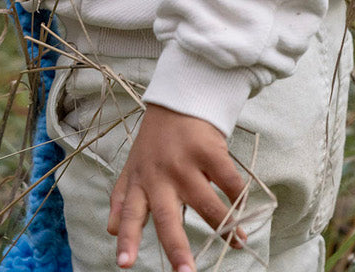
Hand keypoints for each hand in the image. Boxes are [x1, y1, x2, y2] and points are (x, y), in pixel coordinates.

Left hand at [107, 103, 246, 271]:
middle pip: (168, 218)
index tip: (124, 264)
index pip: (129, 214)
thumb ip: (123, 198)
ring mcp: (185, 163)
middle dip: (178, 249)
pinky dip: (238, 196)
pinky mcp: (208, 150)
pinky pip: (229, 182)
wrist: (179, 99)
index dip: (127, 239)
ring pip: (207, 205)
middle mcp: (160, 175)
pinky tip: (244, 207)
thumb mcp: (134, 166)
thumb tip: (110, 231)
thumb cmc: (155, 141)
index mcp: (140, 181)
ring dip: (225, 228)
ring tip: (238, 243)